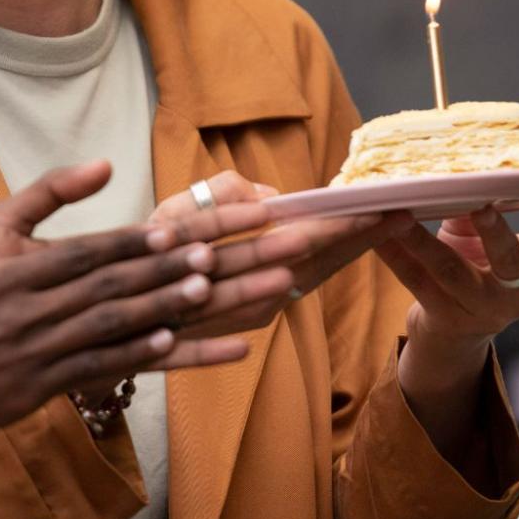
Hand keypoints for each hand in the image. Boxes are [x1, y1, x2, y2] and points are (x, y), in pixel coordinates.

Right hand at [0, 164, 264, 459]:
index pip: (76, 254)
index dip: (126, 241)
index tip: (167, 228)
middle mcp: (22, 315)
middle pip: (105, 286)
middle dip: (160, 268)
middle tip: (208, 254)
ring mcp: (29, 357)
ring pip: (107, 327)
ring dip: (159, 307)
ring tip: (203, 293)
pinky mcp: (28, 393)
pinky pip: (89, 372)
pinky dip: (130, 357)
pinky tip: (165, 346)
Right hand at [150, 171, 396, 337]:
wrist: (114, 313)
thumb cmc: (143, 251)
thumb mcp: (173, 213)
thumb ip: (224, 197)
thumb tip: (271, 199)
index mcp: (234, 262)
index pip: (303, 238)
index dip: (343, 219)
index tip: (379, 201)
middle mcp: (253, 293)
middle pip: (320, 259)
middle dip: (362, 233)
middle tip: (404, 208)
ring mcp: (255, 313)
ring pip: (315, 277)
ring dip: (354, 251)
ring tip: (392, 224)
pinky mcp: (253, 321)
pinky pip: (303, 290)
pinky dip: (331, 267)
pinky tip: (361, 252)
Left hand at [377, 203, 518, 461]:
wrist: (454, 333)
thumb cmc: (476, 271)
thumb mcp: (488, 246)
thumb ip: (480, 212)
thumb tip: (459, 171)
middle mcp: (515, 293)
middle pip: (509, 261)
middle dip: (495, 233)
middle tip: (481, 206)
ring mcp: (481, 310)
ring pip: (451, 271)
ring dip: (423, 240)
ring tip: (401, 214)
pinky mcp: (445, 317)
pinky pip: (415, 280)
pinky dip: (394, 254)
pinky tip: (376, 234)